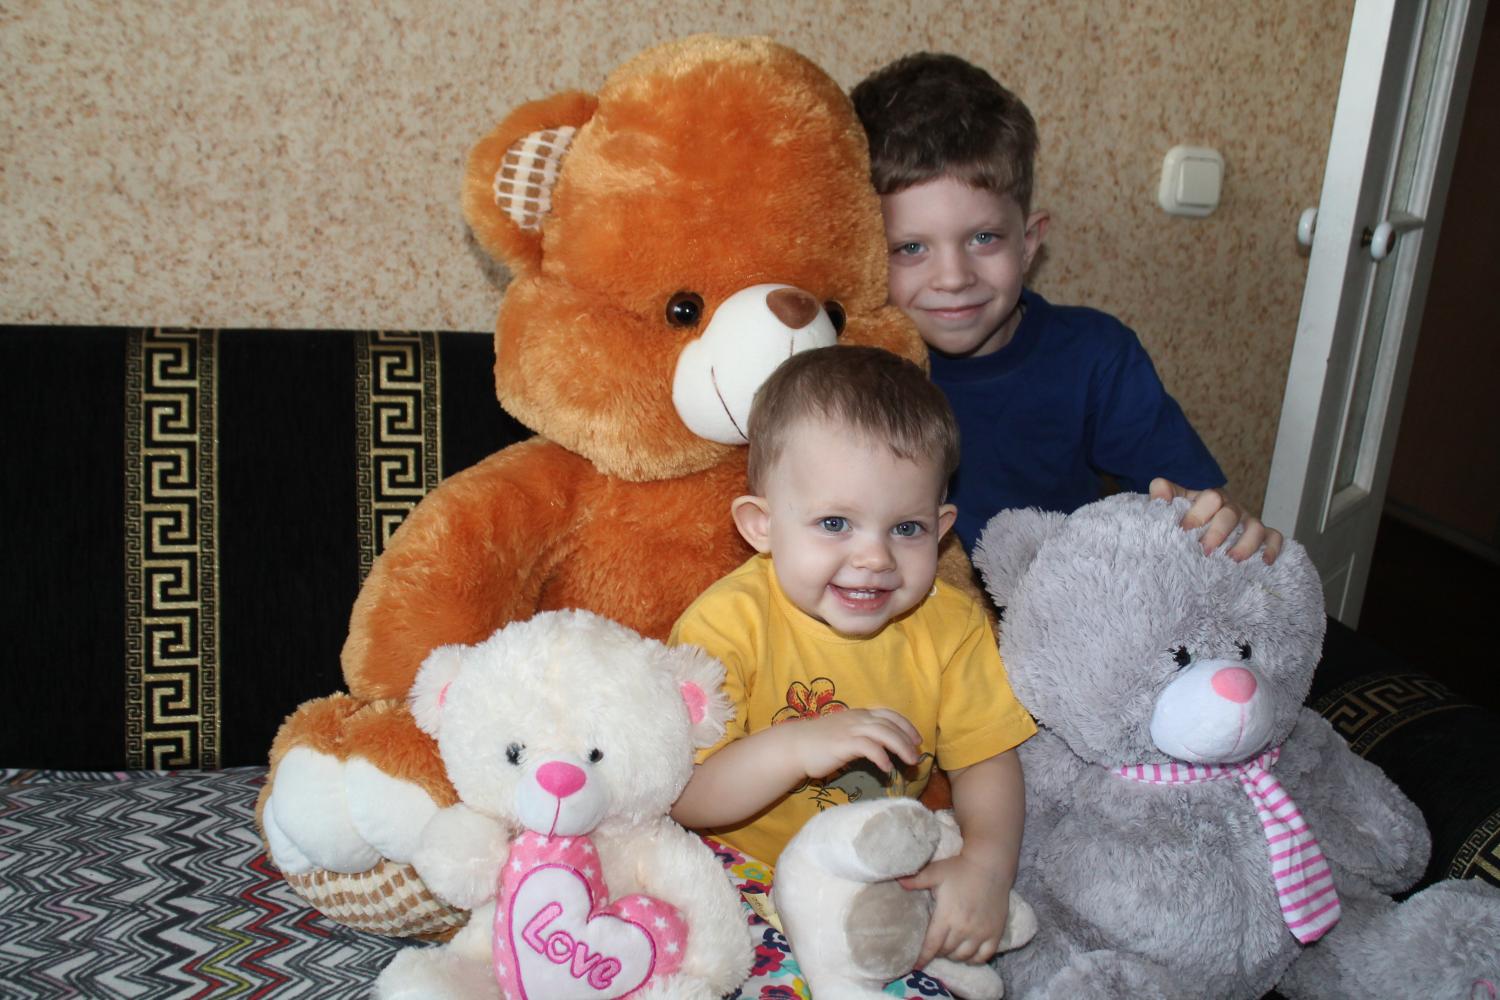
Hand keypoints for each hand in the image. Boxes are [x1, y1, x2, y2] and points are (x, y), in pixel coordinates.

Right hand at [786, 707, 921, 779]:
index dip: (905, 725)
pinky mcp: (844, 743)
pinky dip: (881, 757)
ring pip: (884, 733)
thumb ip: (860, 735)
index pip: (888, 714)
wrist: (795, 746)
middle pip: (890, 725)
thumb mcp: (844, 732)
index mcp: (859, 714)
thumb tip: (880, 747)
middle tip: (917, 755)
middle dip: (907, 739)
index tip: (916, 738)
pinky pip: (869, 747)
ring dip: (900, 747)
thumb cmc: (818, 742)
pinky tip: (887, 768)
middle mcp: (857, 718)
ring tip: (910, 762)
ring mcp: (850, 729)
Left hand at [900, 853, 1010, 966]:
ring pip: (963, 957)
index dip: (922, 958)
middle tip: (933, 947)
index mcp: (947, 916)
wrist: (990, 866)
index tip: (915, 966)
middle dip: (937, 952)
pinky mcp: (995, 933)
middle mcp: (964, 929)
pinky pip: (983, 956)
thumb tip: (898, 882)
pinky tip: (967, 955)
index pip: (931, 945)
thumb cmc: (960, 869)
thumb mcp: (935, 872)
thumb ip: (916, 880)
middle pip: (946, 952)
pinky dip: (973, 959)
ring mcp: (981, 933)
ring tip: (948, 949)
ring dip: (953, 956)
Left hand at [1149, 478, 1283, 563]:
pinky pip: (1274, 537)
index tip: (1185, 531)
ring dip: (1246, 543)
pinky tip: (1265, 562)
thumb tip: (1159, 489)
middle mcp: (1231, 508)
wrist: (1202, 523)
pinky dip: (1272, 548)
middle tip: (1206, 550)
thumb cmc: (1188, 514)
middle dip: (1219, 532)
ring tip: (1233, 560)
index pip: (1210, 498)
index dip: (1198, 514)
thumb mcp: (1175, 502)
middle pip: (1231, 514)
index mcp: (1210, 498)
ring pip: (1255, 527)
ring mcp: (1248, 522)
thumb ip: (1165, 494)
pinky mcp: (1262, 535)